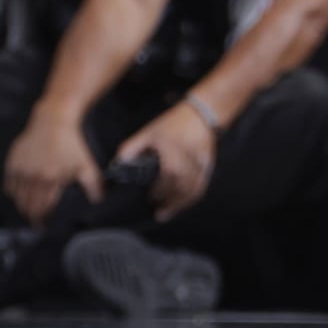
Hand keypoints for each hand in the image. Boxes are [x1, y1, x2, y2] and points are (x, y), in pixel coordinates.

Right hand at [4, 103, 102, 224]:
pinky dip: (12, 192)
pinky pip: (8, 184)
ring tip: (27, 210)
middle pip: (27, 206)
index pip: (42, 208)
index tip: (44, 226)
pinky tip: (19, 194)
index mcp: (51, 179)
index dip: (42, 220)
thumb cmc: (71, 143)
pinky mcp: (12, 161)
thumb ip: (93, 186)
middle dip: (31, 217)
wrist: (53, 121)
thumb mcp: (86, 165)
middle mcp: (33, 176)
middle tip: (35, 223)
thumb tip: (98, 203)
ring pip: (16, 197)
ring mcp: (21, 168)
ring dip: (21, 207)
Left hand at [117, 101, 215, 218]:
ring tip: (165, 212)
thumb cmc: (171, 124)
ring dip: (179, 204)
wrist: (199, 115)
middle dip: (168, 198)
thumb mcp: (149, 131)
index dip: (160, 188)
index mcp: (172, 147)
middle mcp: (188, 156)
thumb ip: (133, 147)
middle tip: (155, 206)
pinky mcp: (208, 167)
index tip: (150, 197)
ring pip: (193, 189)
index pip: (169, 173)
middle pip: (182, 184)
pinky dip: (190, 199)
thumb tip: (119, 162)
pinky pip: (200, 187)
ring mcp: (200, 162)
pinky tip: (180, 206)